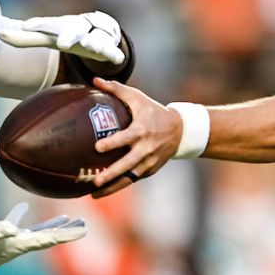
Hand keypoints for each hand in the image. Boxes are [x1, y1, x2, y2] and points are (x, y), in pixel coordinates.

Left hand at [0, 12, 125, 64]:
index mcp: (60, 26)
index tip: (26, 27)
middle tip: (63, 44)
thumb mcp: (46, 36)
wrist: (99, 27)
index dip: (37, 26)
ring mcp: (93, 38)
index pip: (46, 25)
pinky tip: (117, 58)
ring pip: (95, 40)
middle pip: (72, 31)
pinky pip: (111, 51)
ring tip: (95, 48)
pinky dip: (114, 54)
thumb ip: (24, 38)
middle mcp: (77, 30)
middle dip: (68, 36)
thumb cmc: (66, 33)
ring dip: (96, 44)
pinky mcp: (107, 47)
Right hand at [0, 203, 85, 274]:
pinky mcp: (5, 240)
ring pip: (41, 234)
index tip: (83, 230)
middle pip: (51, 237)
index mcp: (21, 244)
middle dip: (67, 232)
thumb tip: (12, 227)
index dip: (67, 234)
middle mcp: (22, 245)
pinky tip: (27, 212)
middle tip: (83, 225)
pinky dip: (31, 222)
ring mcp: (15, 243)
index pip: (49, 237)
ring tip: (68, 220)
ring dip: (55, 227)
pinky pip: (25, 230)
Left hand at [88, 77, 181, 197]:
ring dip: (112, 187)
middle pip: (127, 164)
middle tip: (95, 181)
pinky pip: (132, 180)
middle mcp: (146, 149)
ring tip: (94, 194)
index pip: (126, 138)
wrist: (180, 130)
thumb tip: (94, 79)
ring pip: (129, 178)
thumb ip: (116, 89)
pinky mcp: (149, 170)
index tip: (98, 147)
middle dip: (111, 174)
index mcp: (142, 131)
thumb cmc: (153, 111)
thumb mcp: (138, 97)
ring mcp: (148, 162)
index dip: (112, 143)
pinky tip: (103, 192)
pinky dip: (118, 186)